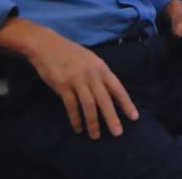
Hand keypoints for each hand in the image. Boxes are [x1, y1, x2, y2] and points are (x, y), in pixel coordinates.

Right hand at [0, 18, 138, 139]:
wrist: (47, 46)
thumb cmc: (71, 54)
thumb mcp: (91, 60)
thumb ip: (100, 75)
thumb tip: (110, 92)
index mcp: (101, 68)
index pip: (117, 88)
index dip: (126, 103)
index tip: (134, 117)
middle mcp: (92, 74)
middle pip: (104, 99)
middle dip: (112, 117)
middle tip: (117, 133)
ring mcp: (77, 80)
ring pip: (88, 105)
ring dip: (93, 122)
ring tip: (95, 136)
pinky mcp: (62, 85)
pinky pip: (71, 106)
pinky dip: (75, 119)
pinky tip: (78, 128)